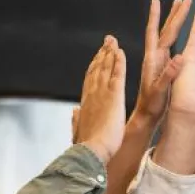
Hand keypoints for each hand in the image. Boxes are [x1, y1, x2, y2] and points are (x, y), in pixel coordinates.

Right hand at [75, 36, 127, 161]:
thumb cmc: (87, 147)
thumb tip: (73, 111)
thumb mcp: (79, 132)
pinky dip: (119, 62)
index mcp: (86, 103)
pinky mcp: (114, 96)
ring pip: (105, 68)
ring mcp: (102, 94)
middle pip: (97, 69)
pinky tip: (120, 51)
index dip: (94, 67)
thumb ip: (76, 120)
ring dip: (109, 53)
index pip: (90, 80)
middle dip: (102, 54)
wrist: (91, 152)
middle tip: (107, 41)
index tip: (98, 57)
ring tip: (113, 42)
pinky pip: (117, 74)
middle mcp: (92, 95)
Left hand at [131, 0, 190, 125]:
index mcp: (152, 60)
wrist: (147, 117)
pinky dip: (179, 36)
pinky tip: (183, 32)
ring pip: (169, 36)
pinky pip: (173, 47)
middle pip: (166, 30)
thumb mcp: (160, 91)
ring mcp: (160, 62)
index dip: (156, 17)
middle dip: (175, 14)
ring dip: (176, 21)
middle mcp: (156, 58)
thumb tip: (181, 57)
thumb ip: (169, 75)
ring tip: (184, 7)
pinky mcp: (165, 67)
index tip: (157, 0)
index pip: (155, 33)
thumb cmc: (152, 107)